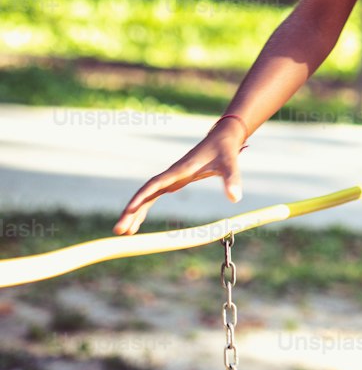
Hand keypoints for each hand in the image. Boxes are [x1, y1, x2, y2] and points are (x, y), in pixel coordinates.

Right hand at [113, 117, 245, 235]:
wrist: (223, 138)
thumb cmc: (225, 150)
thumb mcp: (230, 164)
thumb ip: (232, 179)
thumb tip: (235, 198)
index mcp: (180, 170)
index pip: (155, 184)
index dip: (142, 197)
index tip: (129, 210)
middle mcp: (171, 174)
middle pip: (145, 193)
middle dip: (131, 210)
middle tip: (118, 230)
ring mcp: (171, 178)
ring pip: (146, 196)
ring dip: (134, 212)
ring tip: (124, 232)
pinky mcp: (174, 181)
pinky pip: (153, 197)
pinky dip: (143, 209)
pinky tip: (137, 224)